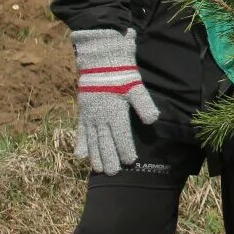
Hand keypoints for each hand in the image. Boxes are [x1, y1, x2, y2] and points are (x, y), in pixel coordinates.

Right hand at [72, 29, 159, 174]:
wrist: (99, 59)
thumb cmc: (121, 72)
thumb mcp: (135, 86)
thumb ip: (143, 104)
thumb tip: (153, 120)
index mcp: (115, 112)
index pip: (121, 136)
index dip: (125, 150)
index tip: (130, 162)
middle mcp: (101, 117)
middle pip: (105, 142)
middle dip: (109, 159)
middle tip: (113, 173)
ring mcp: (90, 115)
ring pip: (92, 140)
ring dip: (96, 155)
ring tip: (98, 169)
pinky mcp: (83, 111)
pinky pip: (81, 131)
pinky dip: (81, 144)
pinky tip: (81, 156)